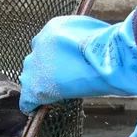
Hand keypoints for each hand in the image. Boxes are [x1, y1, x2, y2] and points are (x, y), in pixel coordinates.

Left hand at [18, 13, 136, 114]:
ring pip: (30, 78)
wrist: (107, 58)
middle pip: (36, 60)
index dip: (56, 58)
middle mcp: (39, 42)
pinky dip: (32, 104)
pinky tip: (36, 109)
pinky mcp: (35, 86)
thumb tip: (91, 45)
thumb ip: (83, 39)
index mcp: (53, 28)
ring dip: (41, 85)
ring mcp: (35, 65)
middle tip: (60, 80)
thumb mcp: (94, 32)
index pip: (47, 44)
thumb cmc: (109, 45)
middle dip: (46, 70)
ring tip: (52, 95)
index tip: (64, 66)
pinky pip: (27, 99)